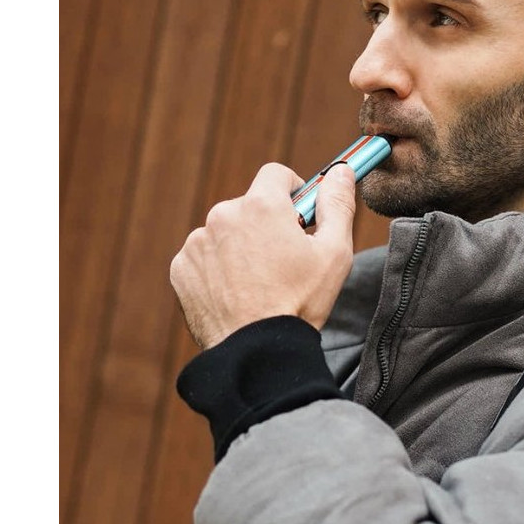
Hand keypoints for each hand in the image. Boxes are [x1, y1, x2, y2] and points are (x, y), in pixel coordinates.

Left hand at [169, 162, 356, 348]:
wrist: (255, 353)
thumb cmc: (299, 303)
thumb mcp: (334, 252)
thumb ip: (337, 204)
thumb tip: (342, 170)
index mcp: (261, 205)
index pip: (276, 175)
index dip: (292, 191)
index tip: (300, 214)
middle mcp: (223, 215)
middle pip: (250, 205)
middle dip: (267, 224)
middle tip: (284, 260)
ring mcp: (198, 242)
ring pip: (226, 232)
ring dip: (241, 246)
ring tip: (259, 283)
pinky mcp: (181, 268)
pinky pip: (204, 257)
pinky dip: (218, 269)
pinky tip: (236, 293)